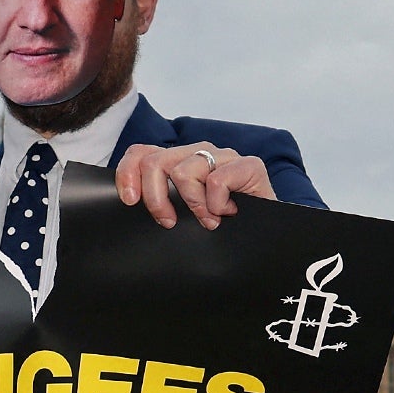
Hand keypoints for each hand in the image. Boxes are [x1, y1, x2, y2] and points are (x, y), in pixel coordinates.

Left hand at [117, 142, 276, 229]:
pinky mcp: (249, 166)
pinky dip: (216, 204)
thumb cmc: (221, 229)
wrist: (265, 240)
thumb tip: (129, 200)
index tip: (130, 201)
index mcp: (180, 161)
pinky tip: (226, 213)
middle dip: (156, 198)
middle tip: (168, 222)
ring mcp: (225, 157)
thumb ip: (158, 202)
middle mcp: (200, 153)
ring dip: (192, 204)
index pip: (142, 152)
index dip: (128, 173)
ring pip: (184, 171)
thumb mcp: (180, 216)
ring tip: (207, 220)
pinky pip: (217, 181)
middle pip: (156, 162)